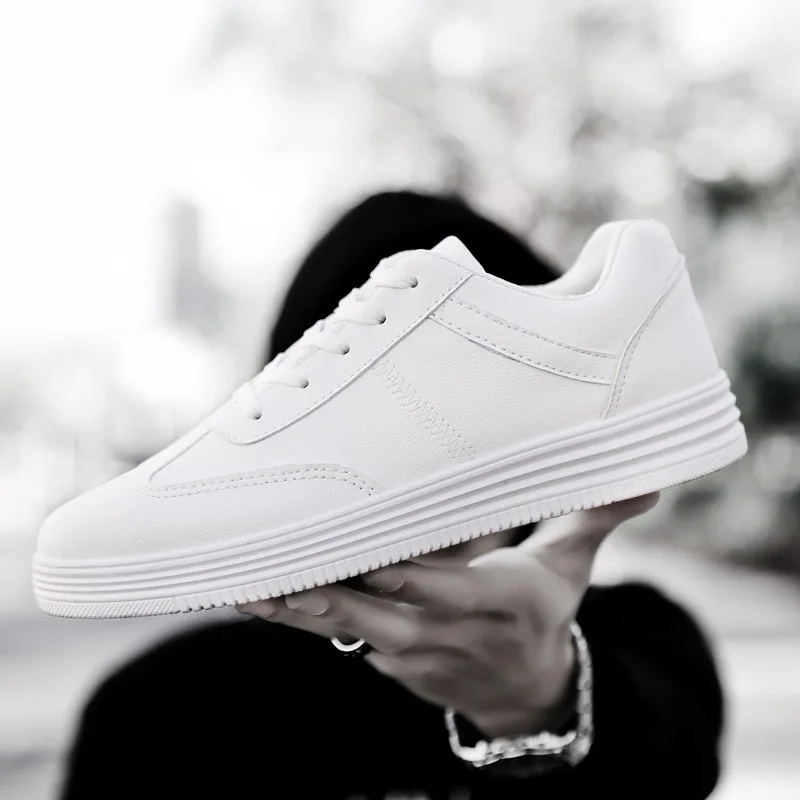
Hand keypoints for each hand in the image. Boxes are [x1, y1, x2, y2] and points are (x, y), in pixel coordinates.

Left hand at [238, 493, 658, 737]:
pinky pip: (337, 635)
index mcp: (495, 602)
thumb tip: (646, 477)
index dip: (398, 570)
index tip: (357, 544)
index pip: (441, 584)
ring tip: (242, 577)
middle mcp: (448, 631)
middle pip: (377, 608)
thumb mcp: (569, 566)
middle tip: (272, 555)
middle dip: (325, 585)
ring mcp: (412, 653)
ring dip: (295, 603)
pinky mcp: (388, 660)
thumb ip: (593, 515)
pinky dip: (299, 615)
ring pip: (345, 626)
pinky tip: (257, 594)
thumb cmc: (541, 613)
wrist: (526, 693)